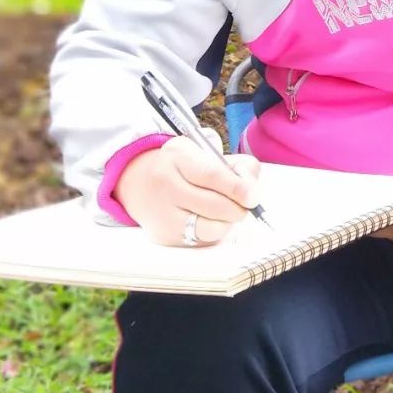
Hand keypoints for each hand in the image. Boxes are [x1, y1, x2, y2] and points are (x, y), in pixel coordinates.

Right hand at [112, 135, 260, 246]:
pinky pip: (202, 241)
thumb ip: (236, 165)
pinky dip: (214, 231)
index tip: (253, 196)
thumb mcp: (205, 152)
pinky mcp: (164, 236)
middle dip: (238, 207)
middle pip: (214, 205)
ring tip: (224, 210)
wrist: (139, 181)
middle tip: (246, 203)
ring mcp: (162, 213)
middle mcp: (165, 183)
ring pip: (211, 228)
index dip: (237, 187)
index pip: (211, 175)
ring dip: (227, 221)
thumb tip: (252, 190)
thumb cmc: (184, 166)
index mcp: (178, 155)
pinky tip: (208, 218)